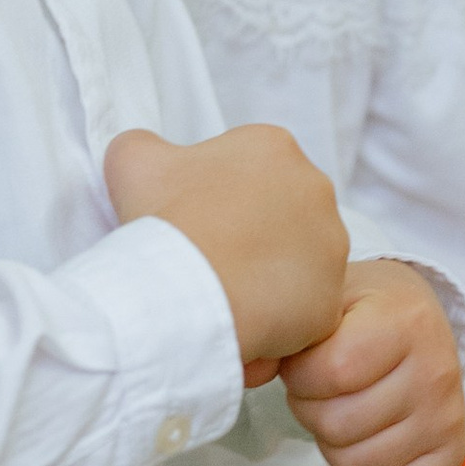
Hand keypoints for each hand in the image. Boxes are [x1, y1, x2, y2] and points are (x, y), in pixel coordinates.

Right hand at [104, 124, 350, 374]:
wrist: (180, 293)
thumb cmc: (162, 222)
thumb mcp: (133, 161)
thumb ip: (144, 145)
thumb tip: (151, 152)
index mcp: (274, 147)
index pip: (249, 171)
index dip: (218, 198)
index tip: (196, 221)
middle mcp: (316, 188)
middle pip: (281, 215)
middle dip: (250, 234)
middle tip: (211, 258)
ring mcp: (331, 246)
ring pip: (296, 263)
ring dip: (265, 275)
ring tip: (224, 292)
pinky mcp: (329, 300)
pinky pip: (302, 310)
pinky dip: (276, 319)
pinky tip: (241, 321)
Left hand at [279, 260, 464, 465]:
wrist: (411, 319)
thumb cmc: (355, 314)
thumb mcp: (323, 302)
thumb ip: (284, 330)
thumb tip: (244, 371)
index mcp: (406, 321)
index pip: (333, 373)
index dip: (301, 377)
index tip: (306, 363)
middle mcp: (438, 369)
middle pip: (339, 425)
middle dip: (312, 410)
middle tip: (324, 390)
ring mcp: (449, 416)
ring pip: (356, 465)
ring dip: (332, 444)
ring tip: (344, 409)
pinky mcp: (451, 454)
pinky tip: (364, 439)